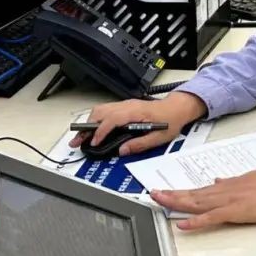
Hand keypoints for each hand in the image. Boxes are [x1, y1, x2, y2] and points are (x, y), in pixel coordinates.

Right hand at [68, 92, 206, 156]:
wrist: (177, 108)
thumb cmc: (171, 120)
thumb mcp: (159, 137)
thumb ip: (140, 144)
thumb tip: (122, 150)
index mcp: (136, 112)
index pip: (112, 119)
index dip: (100, 131)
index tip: (93, 142)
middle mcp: (128, 105)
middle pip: (101, 111)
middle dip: (87, 126)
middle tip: (78, 141)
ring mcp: (126, 104)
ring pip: (101, 109)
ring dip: (89, 122)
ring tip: (82, 137)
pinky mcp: (125, 106)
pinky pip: (106, 110)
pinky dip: (96, 119)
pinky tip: (94, 130)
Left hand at [151, 170, 255, 231]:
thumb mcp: (248, 178)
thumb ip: (231, 182)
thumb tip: (217, 180)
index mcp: (225, 185)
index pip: (198, 189)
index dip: (180, 191)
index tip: (166, 191)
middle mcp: (222, 191)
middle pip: (192, 194)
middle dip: (171, 194)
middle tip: (153, 194)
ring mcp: (227, 201)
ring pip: (197, 203)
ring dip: (177, 203)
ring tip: (160, 202)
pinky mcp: (234, 211)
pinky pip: (211, 217)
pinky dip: (196, 221)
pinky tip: (183, 223)